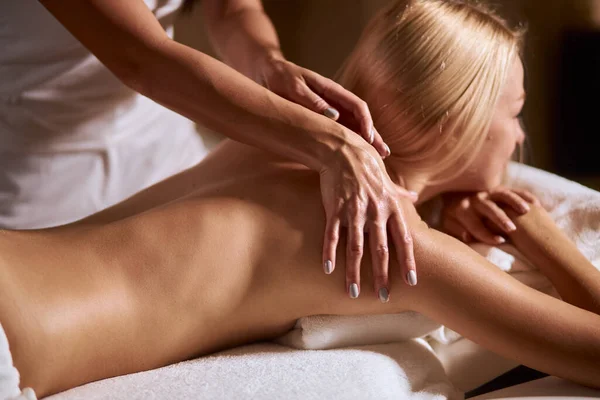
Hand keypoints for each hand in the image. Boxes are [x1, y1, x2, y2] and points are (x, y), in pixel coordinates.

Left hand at [257, 53, 390, 158]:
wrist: (268, 73)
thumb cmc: (280, 78)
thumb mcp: (294, 87)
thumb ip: (312, 101)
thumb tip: (334, 117)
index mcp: (332, 90)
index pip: (357, 106)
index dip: (366, 123)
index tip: (370, 139)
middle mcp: (335, 101)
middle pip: (360, 119)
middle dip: (373, 136)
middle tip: (384, 154)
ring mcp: (331, 110)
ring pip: (353, 127)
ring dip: (366, 141)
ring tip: (378, 158)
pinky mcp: (322, 119)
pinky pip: (340, 132)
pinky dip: (350, 143)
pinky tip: (355, 156)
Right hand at [319, 142, 418, 301]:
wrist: (343, 150)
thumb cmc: (367, 164)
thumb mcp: (388, 180)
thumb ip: (401, 194)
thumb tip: (415, 197)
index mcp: (391, 207)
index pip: (403, 240)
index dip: (407, 261)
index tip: (411, 281)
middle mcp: (375, 212)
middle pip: (380, 250)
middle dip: (382, 275)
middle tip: (383, 296)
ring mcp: (354, 211)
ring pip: (355, 248)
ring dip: (354, 272)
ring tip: (353, 292)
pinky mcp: (335, 209)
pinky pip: (332, 235)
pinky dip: (330, 253)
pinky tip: (328, 269)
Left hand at [441, 187, 540, 244]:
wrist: (454, 196)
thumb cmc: (456, 219)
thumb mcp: (451, 225)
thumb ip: (457, 231)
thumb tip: (467, 236)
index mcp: (461, 210)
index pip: (474, 224)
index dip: (485, 233)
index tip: (499, 241)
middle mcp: (475, 199)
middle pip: (488, 208)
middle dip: (500, 218)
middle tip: (512, 229)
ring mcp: (489, 192)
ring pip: (503, 195)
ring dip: (514, 202)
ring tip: (526, 211)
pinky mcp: (500, 189)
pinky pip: (515, 190)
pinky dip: (525, 196)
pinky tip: (536, 205)